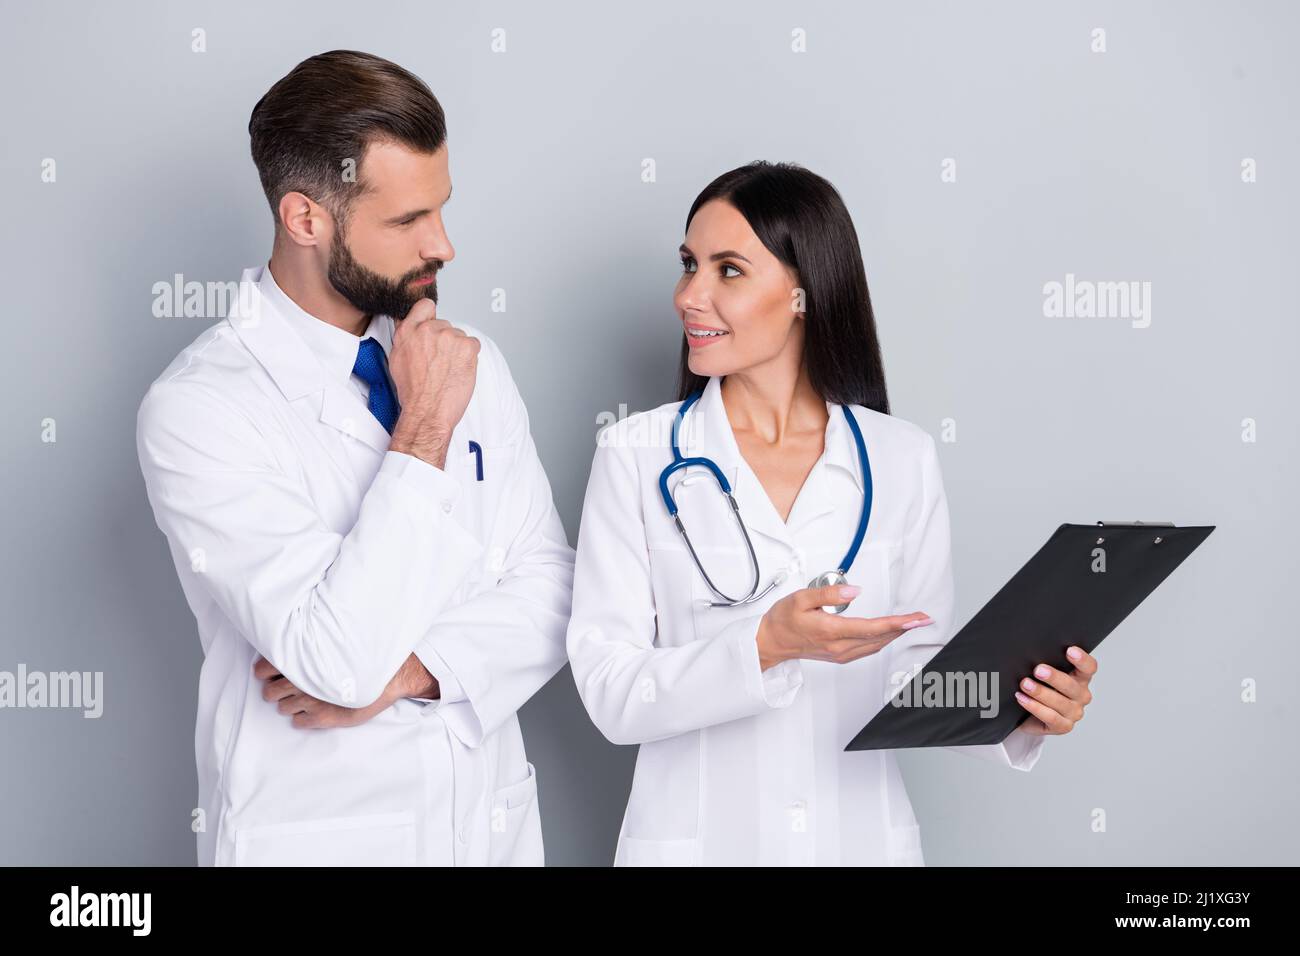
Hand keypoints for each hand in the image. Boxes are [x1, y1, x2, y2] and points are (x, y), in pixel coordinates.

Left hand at [252, 655, 438, 729]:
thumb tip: (289, 642)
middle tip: (289, 684)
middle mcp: (300, 682)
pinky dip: (302, 716)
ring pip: (282, 708)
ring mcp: (309, 702)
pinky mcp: (321, 719)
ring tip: (305, 696)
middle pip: (269, 692)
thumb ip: (309, 642)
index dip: (265, 671)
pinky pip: (298, 722)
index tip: (274, 671)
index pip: (262, 669)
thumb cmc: (364, 654)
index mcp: (300, 660)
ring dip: (289, 702)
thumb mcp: (335, 639)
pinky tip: (315, 708)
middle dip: (276, 689)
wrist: (393, 673)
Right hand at [387, 298, 479, 468]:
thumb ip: (406, 336)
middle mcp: (428, 330)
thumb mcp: (397, 358)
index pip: (425, 306)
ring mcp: (449, 336)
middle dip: (444, 341)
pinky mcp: (467, 346)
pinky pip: (473, 344)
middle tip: (439, 363)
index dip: (430, 317)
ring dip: (457, 350)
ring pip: (459, 337)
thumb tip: (413, 324)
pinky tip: (459, 370)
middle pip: (445, 326)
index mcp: (409, 331)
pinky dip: (469, 356)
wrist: (428, 410)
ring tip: (448, 370)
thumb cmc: (413, 391)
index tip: (433, 327)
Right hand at [755, 584, 932, 669]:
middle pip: (880, 638)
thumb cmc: (783, 619)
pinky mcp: (840, 656)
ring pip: (877, 645)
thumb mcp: (801, 598)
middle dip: (905, 628)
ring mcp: (841, 654)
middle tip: (924, 618)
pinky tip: (890, 633)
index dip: (898, 623)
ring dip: (896, 635)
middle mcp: (839, 647)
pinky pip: (869, 649)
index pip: (872, 628)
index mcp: (831, 631)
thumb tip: (854, 591)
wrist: (771, 642)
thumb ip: (828, 594)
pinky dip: (884, 640)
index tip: (916, 618)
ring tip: (912, 623)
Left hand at [1013, 645, 1096, 735]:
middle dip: (1054, 677)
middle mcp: (1081, 695)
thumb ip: (1045, 664)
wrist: (1028, 715)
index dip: (1082, 659)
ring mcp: (1074, 712)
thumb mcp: (1044, 675)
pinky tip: (1022, 699)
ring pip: (1059, 702)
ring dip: (1040, 692)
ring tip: (1025, 684)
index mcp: (1080, 678)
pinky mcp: (1063, 726)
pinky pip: (1050, 717)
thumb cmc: (1039, 688)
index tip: (1070, 650)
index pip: (1088, 668)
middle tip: (1038, 670)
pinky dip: (1035, 707)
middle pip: (1071, 685)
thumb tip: (1030, 654)